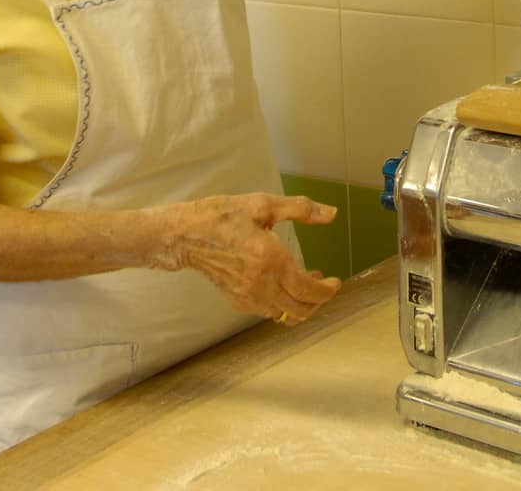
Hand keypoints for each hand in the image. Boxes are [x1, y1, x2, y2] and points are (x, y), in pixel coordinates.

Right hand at [154, 193, 342, 323]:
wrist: (186, 236)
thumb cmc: (223, 216)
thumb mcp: (262, 205)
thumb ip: (300, 209)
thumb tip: (331, 213)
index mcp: (272, 261)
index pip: (309, 290)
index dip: (327, 290)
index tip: (334, 281)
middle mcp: (262, 285)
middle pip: (301, 309)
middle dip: (318, 300)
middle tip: (322, 282)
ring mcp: (248, 297)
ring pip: (285, 315)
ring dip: (300, 304)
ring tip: (302, 282)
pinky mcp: (237, 301)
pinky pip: (267, 312)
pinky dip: (281, 304)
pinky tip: (279, 284)